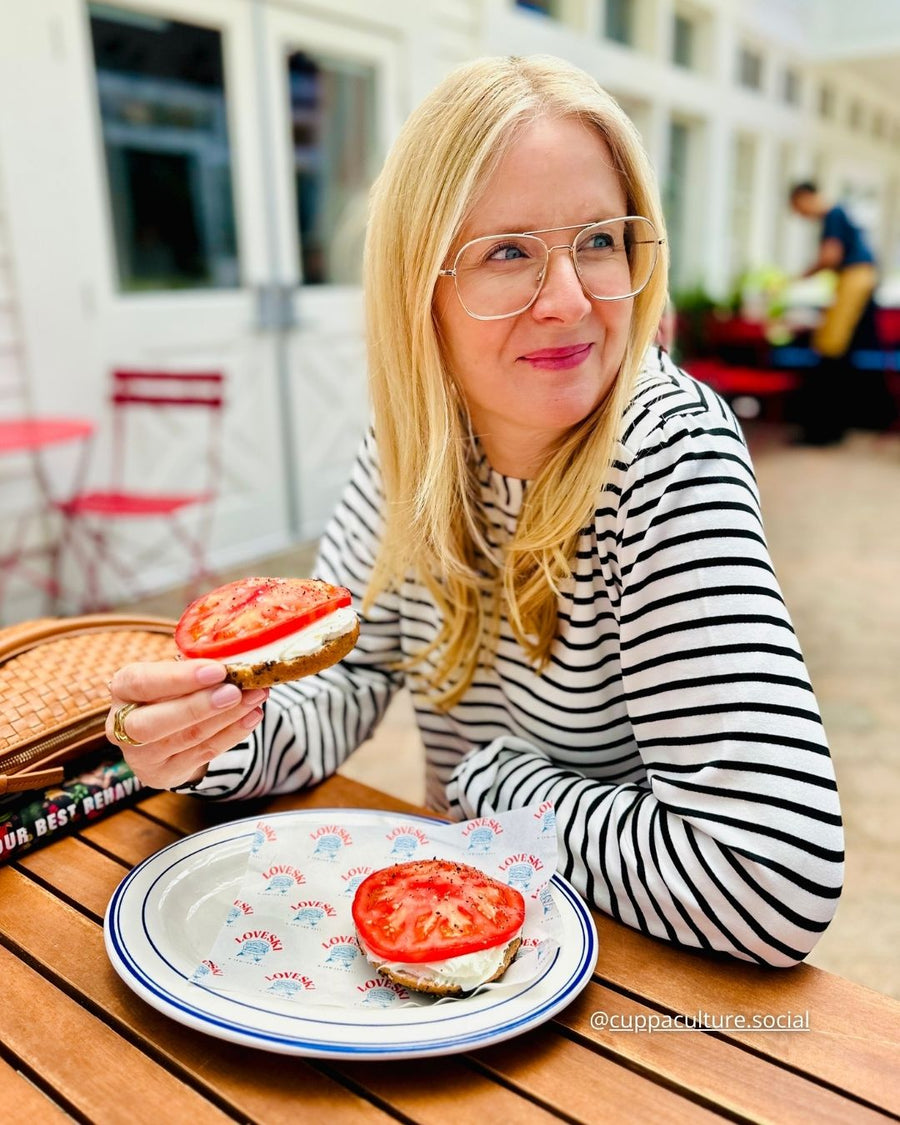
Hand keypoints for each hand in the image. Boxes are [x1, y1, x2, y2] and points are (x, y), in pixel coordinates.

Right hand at [106, 660, 267, 789]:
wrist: (166, 730)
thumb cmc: (172, 690)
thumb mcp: (176, 673)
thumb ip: (196, 667)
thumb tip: (236, 658)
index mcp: (123, 688)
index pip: (142, 683)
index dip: (178, 678)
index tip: (216, 670)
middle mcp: (122, 725)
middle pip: (153, 723)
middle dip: (198, 707)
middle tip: (235, 691)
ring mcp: (142, 756)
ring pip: (185, 739)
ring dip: (226, 717)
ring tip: (255, 697)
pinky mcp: (165, 774)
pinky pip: (203, 754)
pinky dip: (232, 734)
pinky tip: (252, 717)